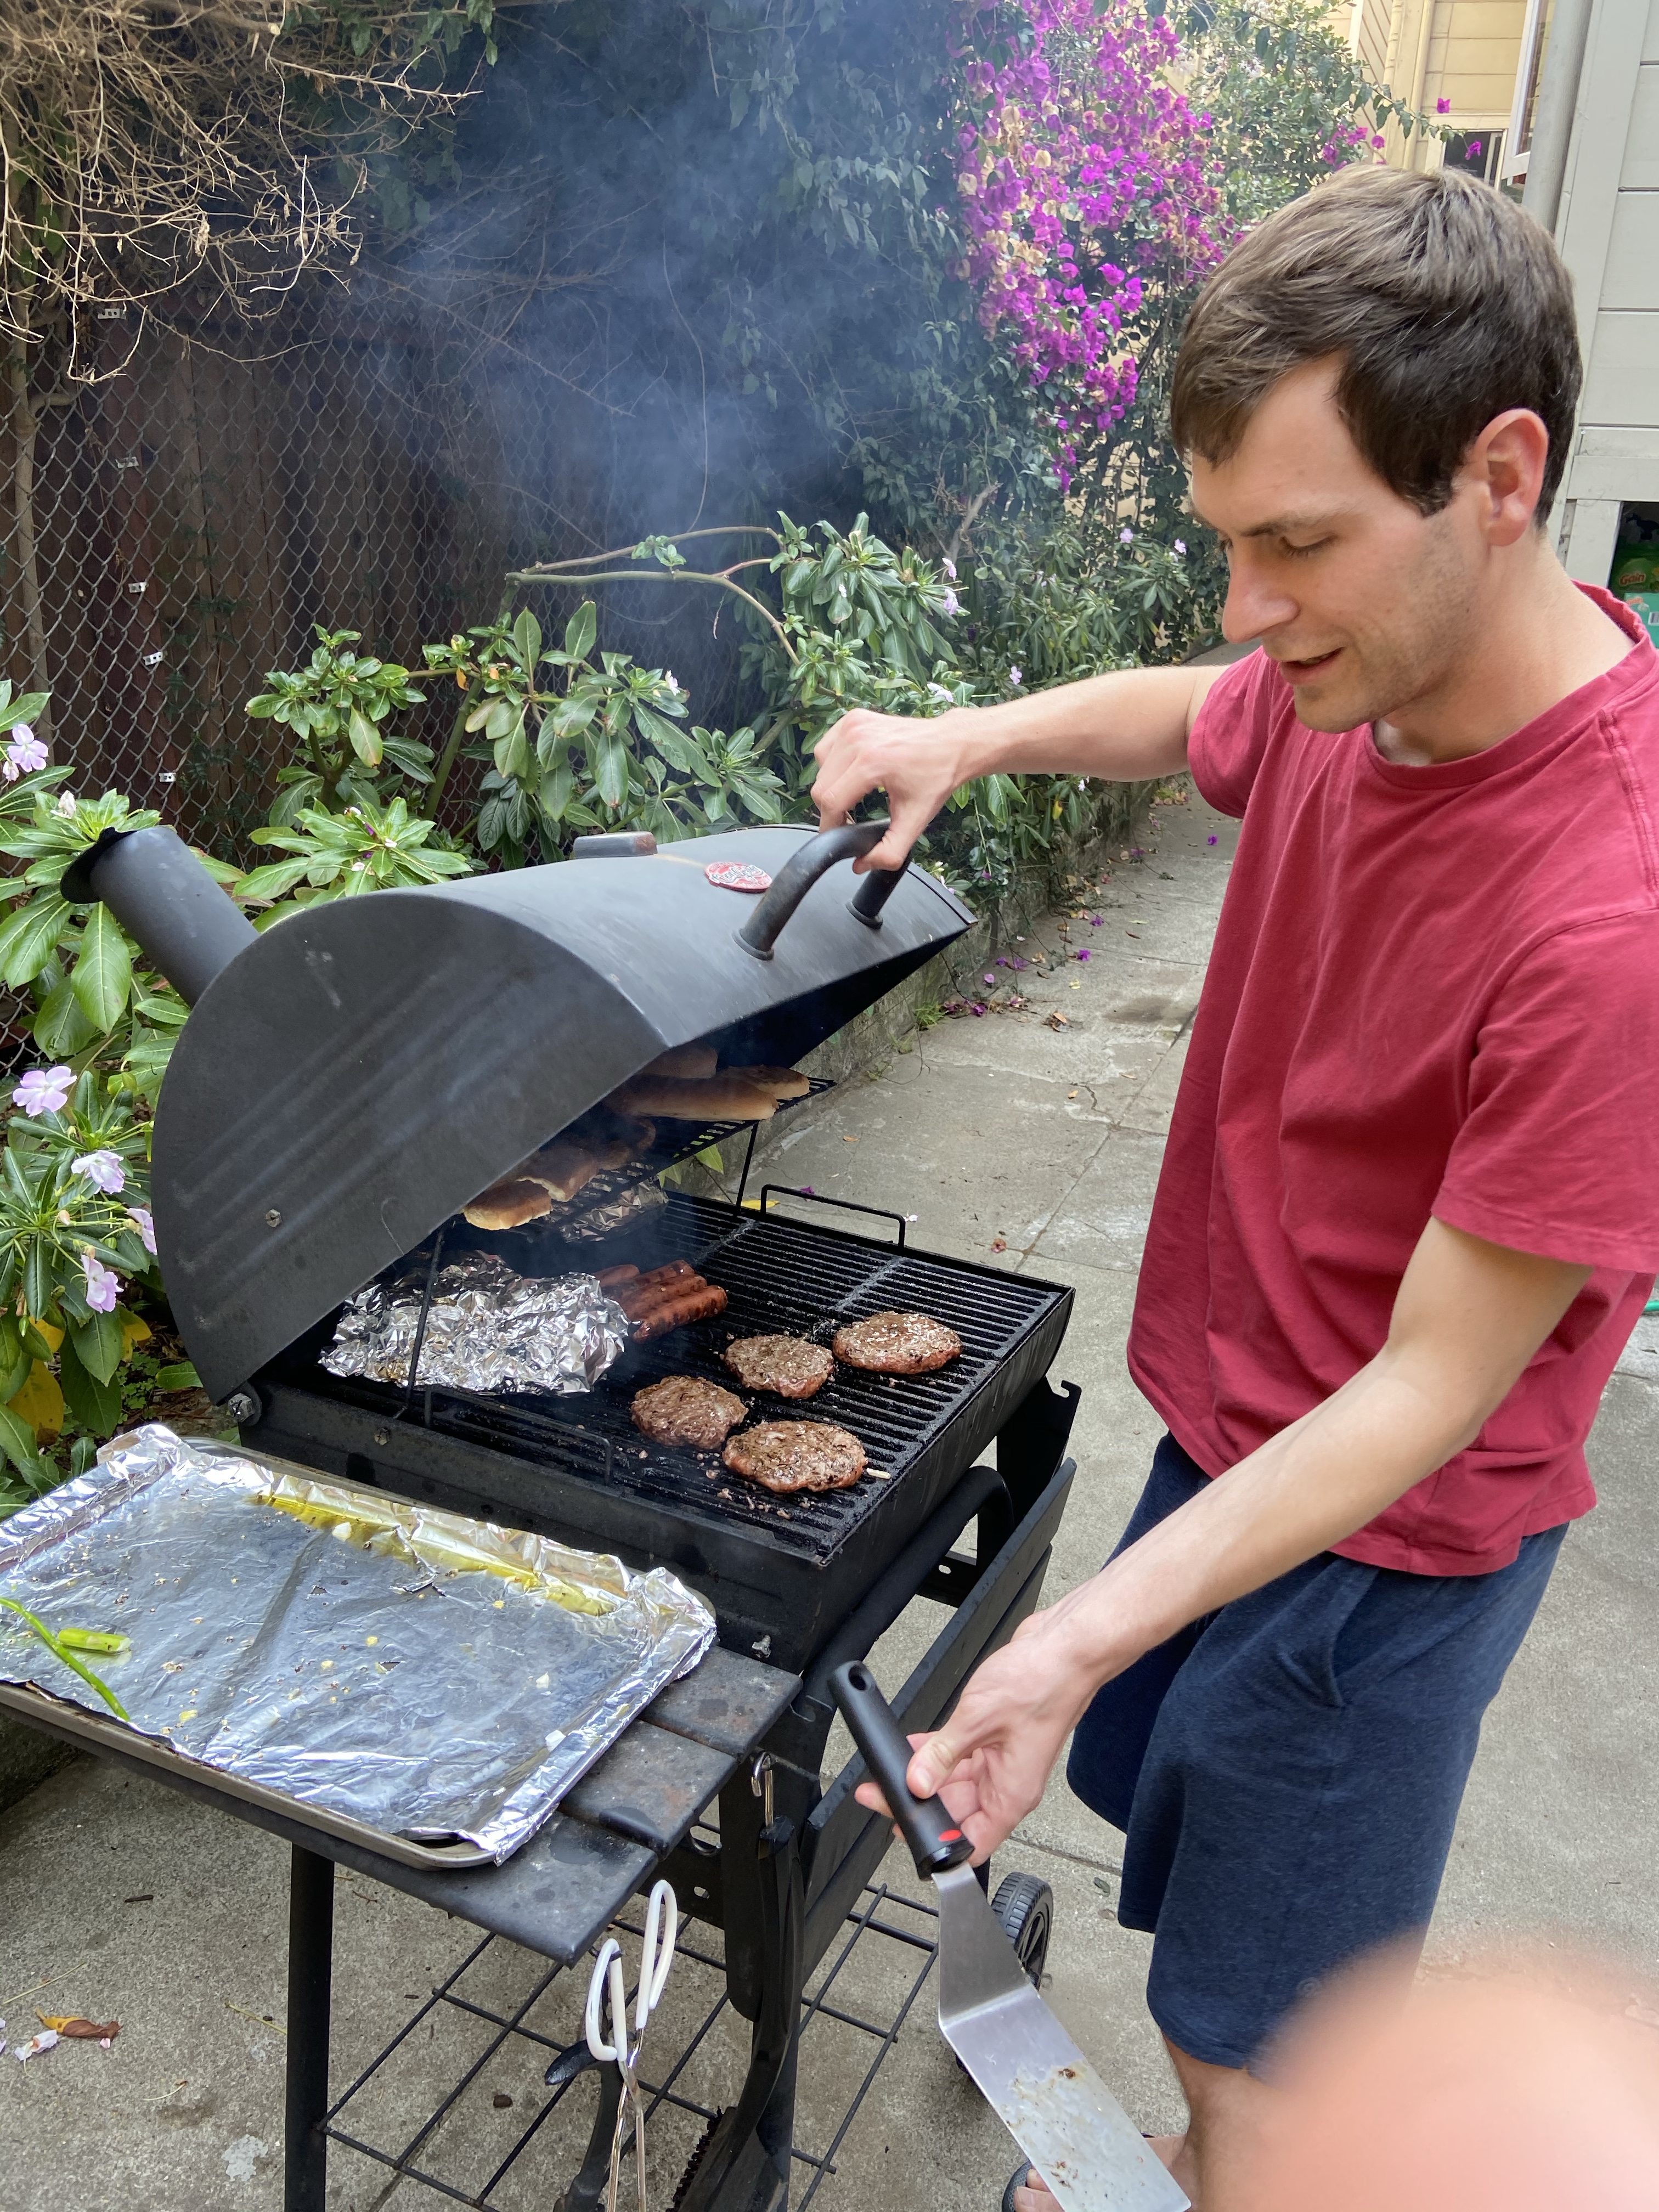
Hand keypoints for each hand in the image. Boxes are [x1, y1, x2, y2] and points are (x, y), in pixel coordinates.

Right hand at [810, 705, 973, 872]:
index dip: (830, 826)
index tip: (840, 836)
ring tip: (855, 794)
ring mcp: (853, 725)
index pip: (829, 801)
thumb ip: (889, 851)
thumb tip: (861, 864)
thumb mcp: (916, 820)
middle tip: (851, 818)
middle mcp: (857, 739)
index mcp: (871, 762)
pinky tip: (852, 771)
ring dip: (831, 786)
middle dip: (831, 809)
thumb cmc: (937, 776)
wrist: (951, 743)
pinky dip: (833, 764)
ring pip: (820, 767)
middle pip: (821, 786)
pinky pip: (827, 748)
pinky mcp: (852, 718)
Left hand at [851, 1609, 1097, 1860]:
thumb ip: (942, 1755)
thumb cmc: (1042, 1684)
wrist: (1065, 1648)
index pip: (973, 1843)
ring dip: (925, 1777)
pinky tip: (913, 1747)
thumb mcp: (979, 1721)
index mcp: (1011, 1794)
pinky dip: (937, 1752)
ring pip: (956, 1782)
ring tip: (891, 1770)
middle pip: (958, 1810)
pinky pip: (960, 1755)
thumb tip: (916, 1783)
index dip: (939, 1845)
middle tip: (882, 1794)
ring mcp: (1002, 1760)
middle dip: (921, 1805)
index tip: (908, 1831)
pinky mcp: (996, 1737)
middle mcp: (1008, 1783)